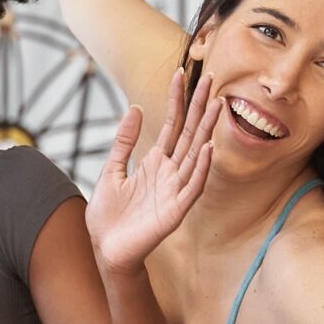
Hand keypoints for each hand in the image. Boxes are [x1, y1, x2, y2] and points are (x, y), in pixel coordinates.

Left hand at [85, 68, 214, 273]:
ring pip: (196, 155)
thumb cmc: (109, 214)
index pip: (171, 125)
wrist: (106, 248)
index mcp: (154, 162)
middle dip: (199, 108)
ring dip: (207, 130)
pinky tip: (207, 148)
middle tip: (210, 80)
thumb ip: (123, 142)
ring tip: (217, 105)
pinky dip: (201, 167)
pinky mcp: (176, 210)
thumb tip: (134, 108)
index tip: (180, 75)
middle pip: (189, 134)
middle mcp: (170, 172)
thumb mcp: (111, 170)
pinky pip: (192, 186)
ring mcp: (175, 190)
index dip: (176, 101)